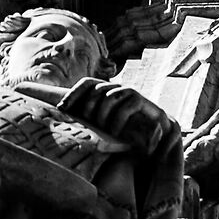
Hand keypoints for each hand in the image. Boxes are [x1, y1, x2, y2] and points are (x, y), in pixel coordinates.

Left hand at [60, 77, 180, 161]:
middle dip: (88, 106)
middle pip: (97, 89)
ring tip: (101, 129)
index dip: (74, 93)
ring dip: (103, 113)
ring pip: (110, 96)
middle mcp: (117, 89)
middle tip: (86, 122)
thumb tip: (63, 119)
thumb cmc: (126, 131)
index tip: (62, 107)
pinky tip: (114, 132)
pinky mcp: (142, 102)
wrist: (156, 135)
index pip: (87, 83)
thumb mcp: (104, 127)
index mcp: (106, 92)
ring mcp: (130, 93)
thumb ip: (89, 123)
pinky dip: (118, 119)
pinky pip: (128, 105)